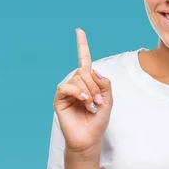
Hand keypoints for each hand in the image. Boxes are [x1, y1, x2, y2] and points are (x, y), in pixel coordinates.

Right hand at [53, 28, 112, 155]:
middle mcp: (76, 83)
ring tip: (92, 106)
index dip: (82, 45)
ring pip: (78, 79)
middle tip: (98, 103)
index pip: (84, 60)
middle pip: (85, 72)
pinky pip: (67, 87)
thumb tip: (93, 71)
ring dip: (89, 93)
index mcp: (88, 82)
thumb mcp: (108, 100)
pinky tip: (83, 101)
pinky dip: (77, 92)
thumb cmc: (98, 121)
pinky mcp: (59, 99)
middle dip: (96, 87)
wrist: (89, 138)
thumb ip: (104, 84)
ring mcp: (67, 91)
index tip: (79, 30)